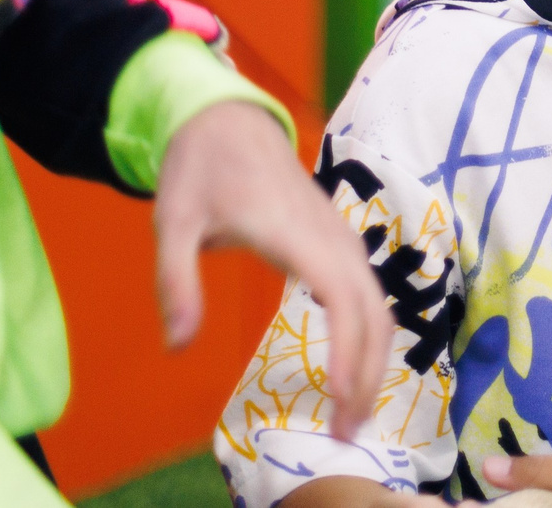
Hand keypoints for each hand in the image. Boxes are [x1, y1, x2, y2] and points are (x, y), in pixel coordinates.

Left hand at [153, 101, 393, 439]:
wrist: (227, 120)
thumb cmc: (199, 170)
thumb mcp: (172, 223)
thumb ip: (176, 282)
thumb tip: (178, 346)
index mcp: (296, 232)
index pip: (343, 298)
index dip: (351, 351)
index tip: (341, 399)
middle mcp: (331, 235)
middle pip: (374, 310)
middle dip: (370, 373)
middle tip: (348, 431)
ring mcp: (340, 236)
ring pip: (378, 302)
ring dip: (374, 358)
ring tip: (352, 411)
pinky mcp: (337, 239)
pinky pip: (368, 292)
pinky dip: (369, 334)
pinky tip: (352, 366)